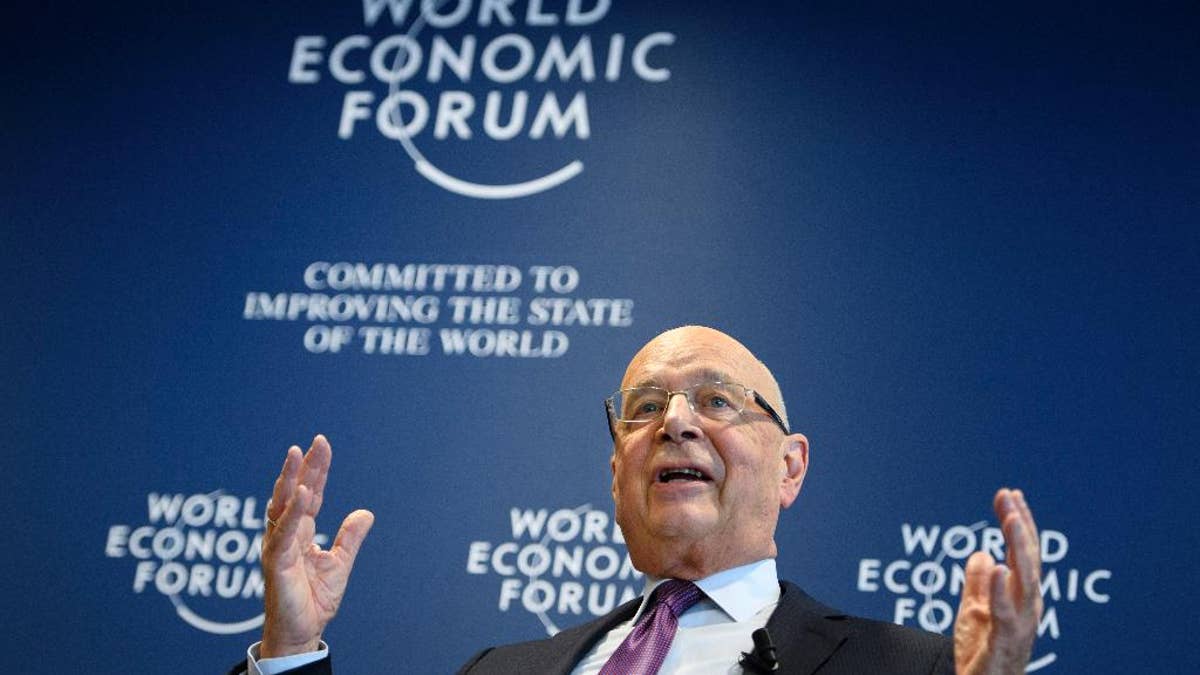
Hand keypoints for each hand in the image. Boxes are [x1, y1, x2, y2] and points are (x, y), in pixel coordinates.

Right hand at [260, 435, 374, 656]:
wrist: (303, 631)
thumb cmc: (314, 599)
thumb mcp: (340, 563)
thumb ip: (350, 537)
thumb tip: (365, 512)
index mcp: (300, 532)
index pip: (309, 493)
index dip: (316, 470)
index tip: (322, 445)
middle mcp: (286, 534)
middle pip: (293, 492)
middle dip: (303, 466)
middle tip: (314, 442)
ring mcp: (278, 546)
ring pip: (281, 506)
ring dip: (289, 479)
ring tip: (297, 455)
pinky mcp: (275, 562)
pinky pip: (283, 533)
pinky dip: (291, 513)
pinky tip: (301, 493)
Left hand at [954, 488, 1042, 674]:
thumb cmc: (982, 656)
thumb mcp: (974, 611)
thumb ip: (977, 584)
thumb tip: (980, 553)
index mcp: (1021, 597)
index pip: (1023, 552)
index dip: (1019, 522)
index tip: (1009, 494)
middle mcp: (1027, 607)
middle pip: (1027, 558)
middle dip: (1019, 525)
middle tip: (1008, 496)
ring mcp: (1020, 624)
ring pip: (1025, 580)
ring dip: (1018, 548)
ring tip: (1010, 520)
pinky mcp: (1005, 641)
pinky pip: (1005, 613)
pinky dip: (1001, 589)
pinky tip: (997, 566)